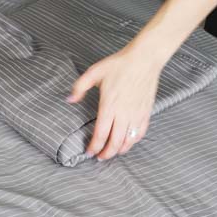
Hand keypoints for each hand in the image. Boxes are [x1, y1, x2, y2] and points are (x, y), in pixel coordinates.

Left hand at [68, 44, 165, 160]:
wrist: (144, 59)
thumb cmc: (119, 64)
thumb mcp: (95, 72)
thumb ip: (79, 87)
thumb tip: (70, 100)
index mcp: (109, 105)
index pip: (101, 133)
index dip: (95, 146)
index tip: (89, 152)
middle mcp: (124, 113)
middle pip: (115, 141)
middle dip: (106, 153)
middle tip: (100, 157)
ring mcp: (136, 113)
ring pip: (129, 140)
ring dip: (120, 150)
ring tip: (113, 153)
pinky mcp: (146, 111)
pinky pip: (141, 132)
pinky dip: (134, 141)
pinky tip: (128, 142)